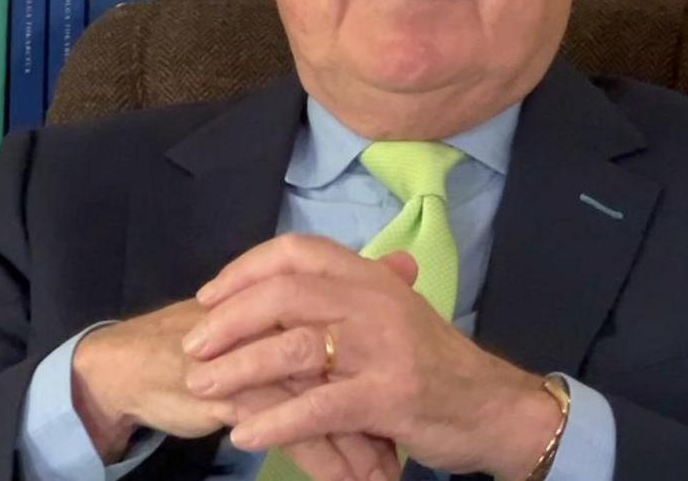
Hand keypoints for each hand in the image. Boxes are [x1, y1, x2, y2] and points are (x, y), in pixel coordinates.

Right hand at [73, 299, 402, 479]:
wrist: (140, 362)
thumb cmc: (216, 340)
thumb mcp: (280, 320)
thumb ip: (346, 295)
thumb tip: (405, 262)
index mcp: (298, 294)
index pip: (356, 332)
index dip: (387, 370)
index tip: (417, 412)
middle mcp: (280, 319)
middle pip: (346, 367)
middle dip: (378, 416)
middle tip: (405, 455)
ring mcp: (259, 353)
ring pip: (322, 403)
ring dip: (355, 447)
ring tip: (381, 479)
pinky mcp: (236, 388)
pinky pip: (288, 429)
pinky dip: (320, 459)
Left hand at [182, 235, 565, 478]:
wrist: (494, 407)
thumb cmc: (434, 362)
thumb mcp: (391, 312)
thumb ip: (343, 296)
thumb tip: (277, 285)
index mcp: (371, 276)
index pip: (297, 251)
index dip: (245, 269)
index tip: (209, 295)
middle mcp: (376, 301)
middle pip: (283, 294)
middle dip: (228, 320)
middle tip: (193, 346)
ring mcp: (384, 348)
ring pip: (293, 349)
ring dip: (238, 369)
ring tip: (203, 388)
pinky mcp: (390, 397)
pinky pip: (318, 407)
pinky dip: (275, 421)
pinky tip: (245, 435)